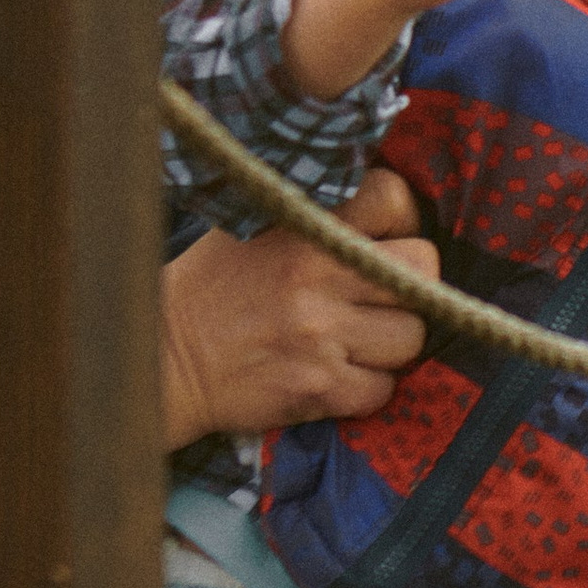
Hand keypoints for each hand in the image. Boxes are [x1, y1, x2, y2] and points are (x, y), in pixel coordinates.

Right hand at [160, 168, 438, 443]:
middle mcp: (317, 274)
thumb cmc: (213, 285)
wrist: (164, 357)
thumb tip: (389, 208)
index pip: (395, 197)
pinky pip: (383, 389)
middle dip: (409, 285)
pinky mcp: (320, 388)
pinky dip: (366, 388)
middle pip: (423, 270)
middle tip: (377, 297)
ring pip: (412, 336)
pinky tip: (334, 375)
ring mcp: (321, 334)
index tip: (380, 239)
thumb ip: (320, 212)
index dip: (398, 221)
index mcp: (304, 224)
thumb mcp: (255, 224)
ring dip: (389, 343)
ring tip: (352, 339)